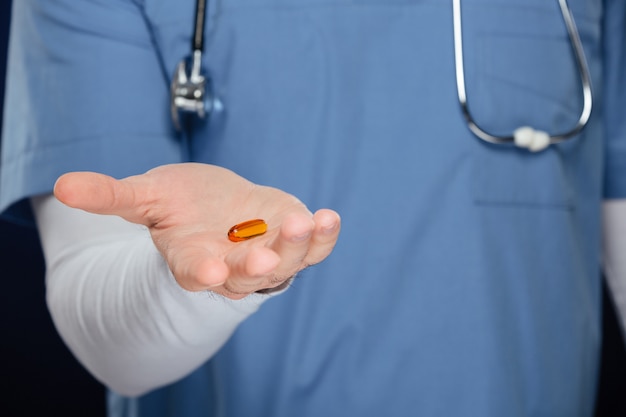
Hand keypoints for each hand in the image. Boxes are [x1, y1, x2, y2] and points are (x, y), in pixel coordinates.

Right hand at [54, 163, 340, 298]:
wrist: (220, 207)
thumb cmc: (181, 205)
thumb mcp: (146, 196)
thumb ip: (112, 195)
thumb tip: (63, 184)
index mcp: (194, 261)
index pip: (196, 273)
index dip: (202, 272)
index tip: (209, 270)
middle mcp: (233, 266)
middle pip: (246, 276)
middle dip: (255, 268)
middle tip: (261, 260)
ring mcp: (268, 255)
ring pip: (285, 262)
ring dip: (295, 246)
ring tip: (302, 222)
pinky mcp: (293, 239)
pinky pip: (313, 246)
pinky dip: (323, 237)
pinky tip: (329, 217)